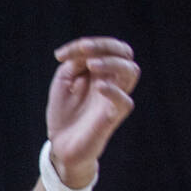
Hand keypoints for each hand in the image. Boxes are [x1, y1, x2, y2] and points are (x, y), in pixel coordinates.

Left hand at [46, 37, 139, 186]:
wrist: (61, 145)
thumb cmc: (64, 113)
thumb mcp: (64, 82)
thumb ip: (74, 64)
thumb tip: (86, 54)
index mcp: (102, 71)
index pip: (105, 47)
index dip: (85, 45)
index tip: (58, 55)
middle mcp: (113, 81)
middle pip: (124, 53)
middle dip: (104, 46)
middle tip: (83, 48)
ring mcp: (115, 98)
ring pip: (131, 71)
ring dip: (112, 63)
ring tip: (92, 64)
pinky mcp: (114, 116)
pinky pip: (125, 101)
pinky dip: (114, 91)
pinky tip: (98, 86)